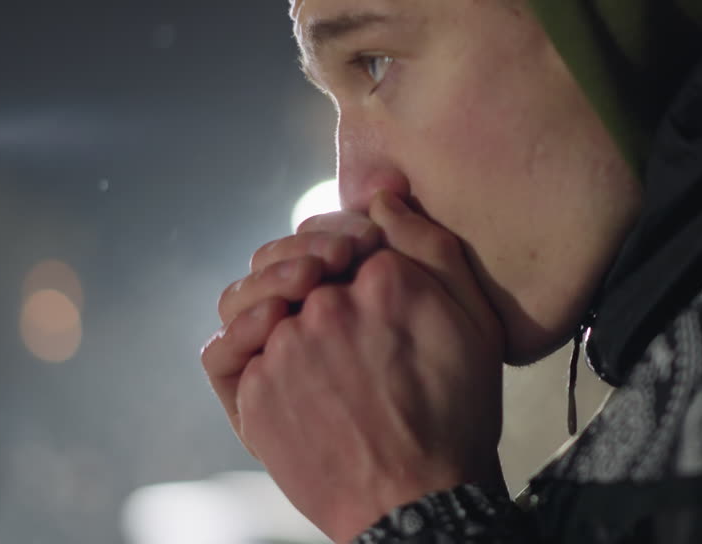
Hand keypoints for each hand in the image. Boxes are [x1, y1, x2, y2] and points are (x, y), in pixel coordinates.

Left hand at [216, 192, 506, 541]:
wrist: (421, 504)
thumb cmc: (457, 415)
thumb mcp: (475, 323)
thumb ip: (431, 248)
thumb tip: (383, 198)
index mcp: (384, 279)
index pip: (347, 235)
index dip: (351, 243)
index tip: (359, 262)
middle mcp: (326, 306)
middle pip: (295, 259)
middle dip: (309, 261)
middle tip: (327, 280)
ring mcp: (284, 350)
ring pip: (253, 297)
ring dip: (270, 294)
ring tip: (295, 309)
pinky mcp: (255, 394)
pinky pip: (226, 349)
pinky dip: (240, 339)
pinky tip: (265, 341)